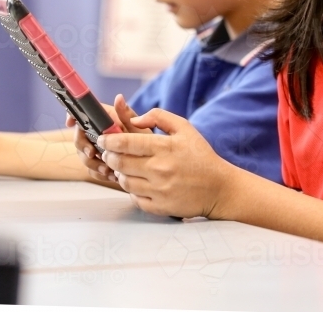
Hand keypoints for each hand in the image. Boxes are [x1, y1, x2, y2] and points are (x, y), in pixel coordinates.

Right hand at [68, 94, 149, 184]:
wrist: (153, 164)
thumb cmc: (148, 143)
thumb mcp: (139, 130)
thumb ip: (126, 115)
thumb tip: (119, 97)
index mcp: (107, 121)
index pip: (85, 113)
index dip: (74, 115)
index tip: (70, 123)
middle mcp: (100, 133)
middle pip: (80, 136)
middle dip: (83, 146)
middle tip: (93, 154)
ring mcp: (99, 148)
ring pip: (83, 154)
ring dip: (92, 163)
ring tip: (107, 169)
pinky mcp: (101, 163)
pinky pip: (91, 169)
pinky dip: (99, 173)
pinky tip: (111, 176)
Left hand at [97, 108, 236, 218]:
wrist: (219, 188)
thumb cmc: (201, 156)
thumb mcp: (185, 128)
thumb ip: (159, 117)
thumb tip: (134, 119)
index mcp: (165, 148)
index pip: (126, 143)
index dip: (109, 140)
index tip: (103, 138)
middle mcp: (159, 169)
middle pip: (120, 162)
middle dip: (109, 156)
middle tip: (109, 152)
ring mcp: (159, 190)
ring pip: (124, 181)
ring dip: (119, 173)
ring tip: (124, 167)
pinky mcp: (159, 206)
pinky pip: (134, 198)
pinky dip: (131, 190)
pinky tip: (137, 182)